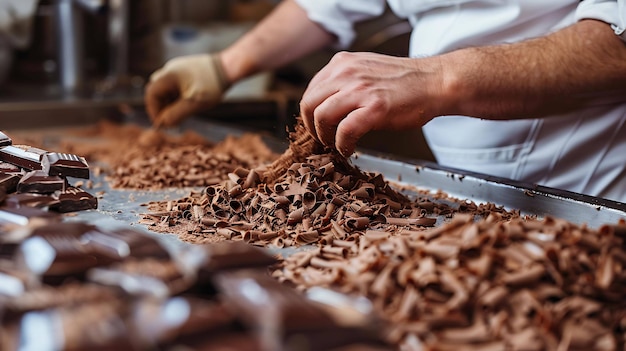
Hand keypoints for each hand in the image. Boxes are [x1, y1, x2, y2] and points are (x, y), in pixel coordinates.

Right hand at [144, 54, 229, 126]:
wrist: (229, 68)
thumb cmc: (212, 85)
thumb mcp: (194, 103)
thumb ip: (176, 114)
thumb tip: (163, 123)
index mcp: (168, 75)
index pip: (151, 94)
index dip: (153, 110)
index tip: (162, 123)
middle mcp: (170, 69)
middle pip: (156, 91)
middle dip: (161, 108)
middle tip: (171, 122)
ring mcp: (177, 69)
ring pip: (166, 89)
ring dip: (169, 103)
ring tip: (180, 115)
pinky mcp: (185, 71)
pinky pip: (175, 86)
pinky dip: (176, 97)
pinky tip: (186, 106)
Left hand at [299, 51, 445, 155]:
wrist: (435, 82)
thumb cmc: (405, 81)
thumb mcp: (366, 70)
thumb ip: (345, 81)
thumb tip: (326, 104)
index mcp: (343, 63)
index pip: (311, 89)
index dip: (310, 112)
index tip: (317, 125)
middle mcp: (347, 73)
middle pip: (309, 104)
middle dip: (311, 127)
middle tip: (322, 139)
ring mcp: (360, 89)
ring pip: (321, 116)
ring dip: (324, 136)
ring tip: (334, 144)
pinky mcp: (374, 108)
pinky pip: (344, 131)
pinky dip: (342, 145)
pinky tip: (348, 149)